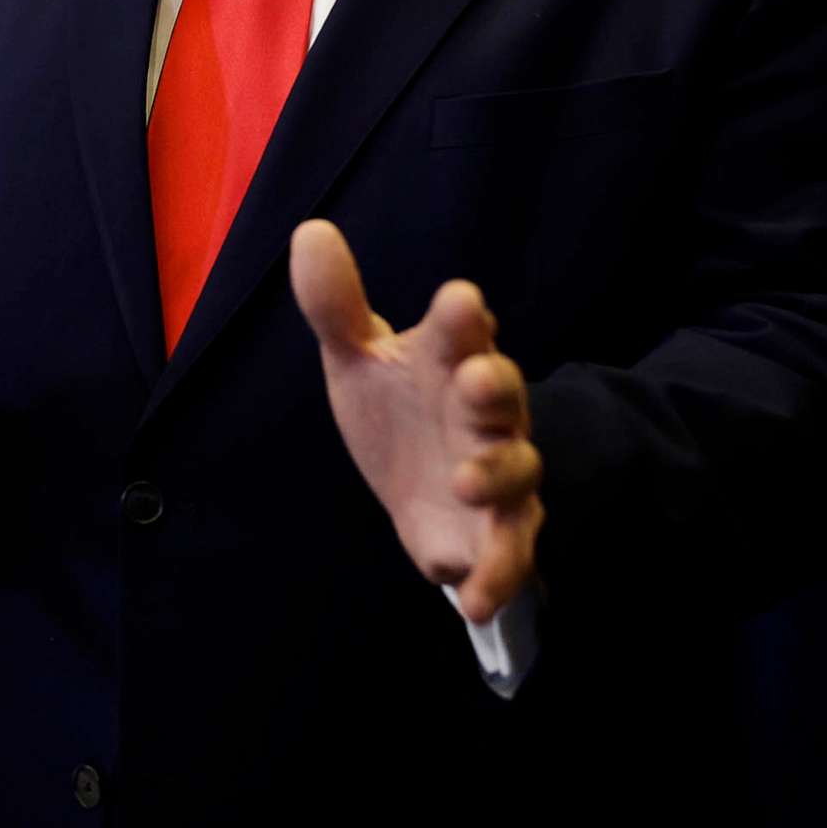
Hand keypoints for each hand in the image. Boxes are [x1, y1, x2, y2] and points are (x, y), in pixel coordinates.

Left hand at [288, 219, 542, 622]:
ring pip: (516, 469)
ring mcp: (498, 474)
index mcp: (451, 359)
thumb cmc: (398, 408)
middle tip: (474, 380)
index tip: (459, 302)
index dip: (463, 317)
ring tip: (465, 481)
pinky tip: (473, 596)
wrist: (424, 487)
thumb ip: (337, 306)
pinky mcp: (497, 535)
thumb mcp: (359, 359)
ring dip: (496, 474)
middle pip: (503, 391)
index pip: (464, 328)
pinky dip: (499, 574)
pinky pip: (510, 554)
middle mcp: (486, 412)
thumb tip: (309, 231)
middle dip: (495, 384)